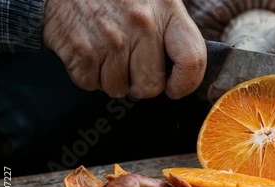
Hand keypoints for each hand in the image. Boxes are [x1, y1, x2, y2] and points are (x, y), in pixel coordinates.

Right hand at [43, 0, 206, 98]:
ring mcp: (111, 39)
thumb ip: (173, 29)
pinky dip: (88, 74)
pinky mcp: (82, 51)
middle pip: (152, 85)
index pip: (191, 60)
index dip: (185, 83)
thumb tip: (185, 69)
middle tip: (132, 66)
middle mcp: (142, 25)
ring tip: (107, 51)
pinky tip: (90, 51)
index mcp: (167, 10)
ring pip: (119, 89)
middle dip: (142, 84)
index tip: (175, 88)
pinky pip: (91, 84)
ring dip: (113, 78)